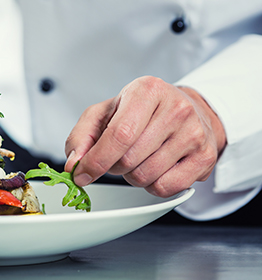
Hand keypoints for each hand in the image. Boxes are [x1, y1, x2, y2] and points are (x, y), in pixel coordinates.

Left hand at [64, 76, 226, 196]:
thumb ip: (82, 137)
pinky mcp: (205, 157)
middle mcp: (176, 109)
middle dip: (114, 166)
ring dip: (132, 176)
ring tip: (138, 158)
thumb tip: (74, 164)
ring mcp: (194, 133)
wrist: (185, 109)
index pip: (119, 135)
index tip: (81, 174)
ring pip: (146, 176)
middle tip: (118, 156)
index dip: (96, 161)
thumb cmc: (140, 111)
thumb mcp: (105, 113)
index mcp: (146, 91)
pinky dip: (152, 185)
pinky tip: (155, 168)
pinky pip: (166, 188)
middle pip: (130, 160)